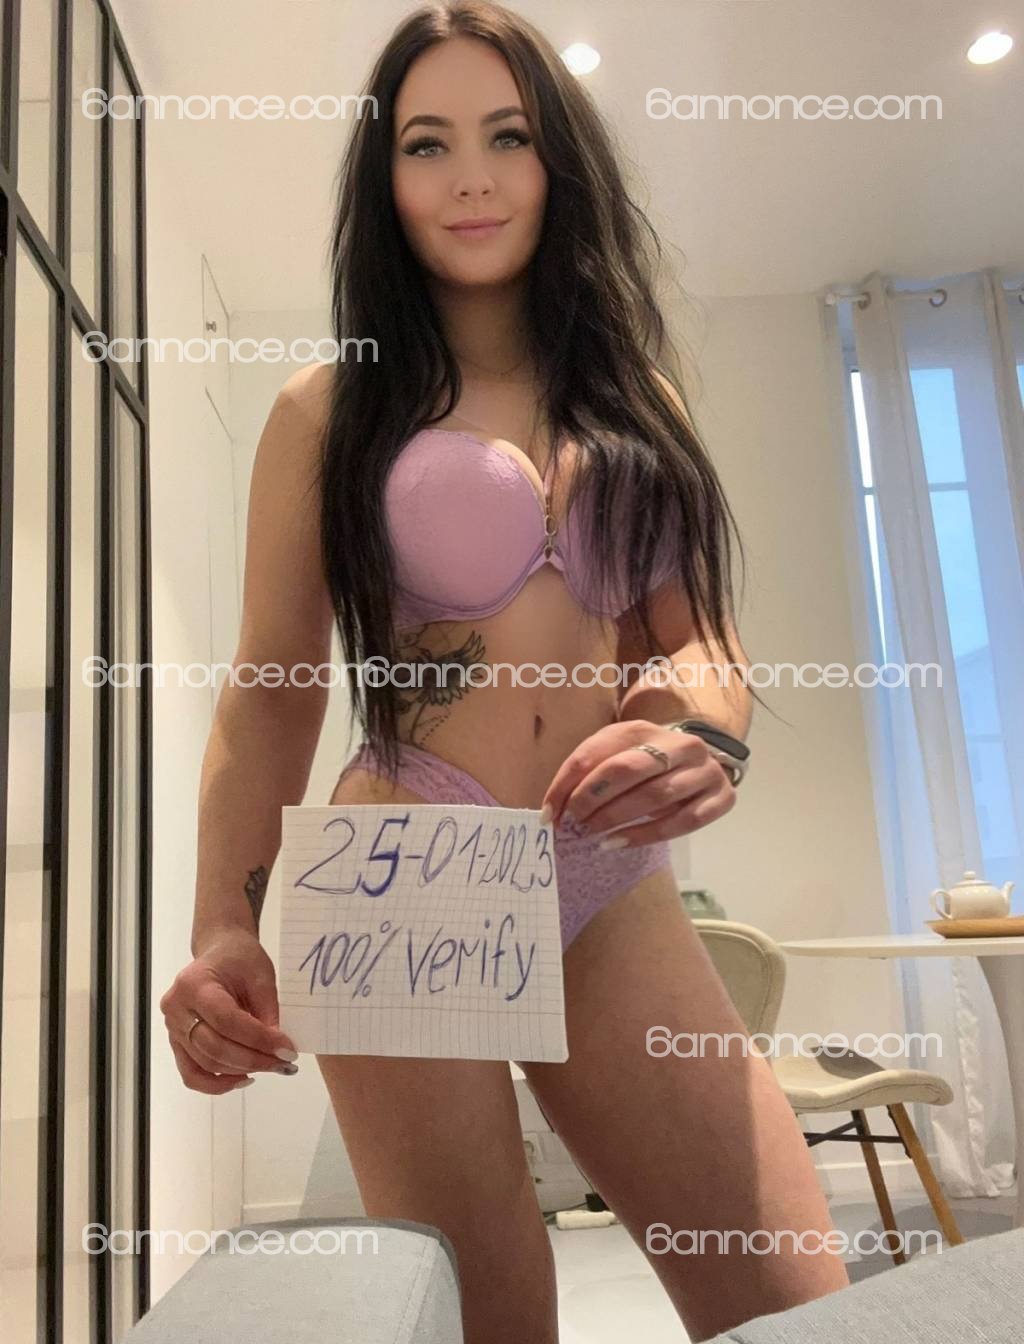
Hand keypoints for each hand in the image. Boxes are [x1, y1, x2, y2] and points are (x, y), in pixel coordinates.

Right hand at [159, 927, 299, 1093]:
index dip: (259, 1040)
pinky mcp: (177, 1044)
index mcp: (195, 984)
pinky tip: (244, 1078)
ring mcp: (172, 1029)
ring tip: (271, 1067)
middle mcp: (177, 1009)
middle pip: (214, 1047)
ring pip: (205, 1064)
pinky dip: (217, 1083)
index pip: (227, 1021)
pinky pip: (192, 1074)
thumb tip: (278, 1050)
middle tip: (284, 1063)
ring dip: (241, 1071)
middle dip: (254, 1059)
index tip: (288, 1050)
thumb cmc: (239, 960)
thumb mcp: (261, 977)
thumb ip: (268, 1012)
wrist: (219, 952)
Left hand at [540, 719, 736, 848]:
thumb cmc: (646, 766)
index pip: (595, 752)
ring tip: (593, 834)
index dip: (566, 784)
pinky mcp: (721, 798)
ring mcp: (704, 770)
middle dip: (592, 799)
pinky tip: (619, 843)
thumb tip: (551, 812)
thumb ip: (586, 776)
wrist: (702, 765)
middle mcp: (679, 744)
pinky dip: (646, 835)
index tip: (549, 813)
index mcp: (642, 728)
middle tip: (574, 822)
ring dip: (617, 818)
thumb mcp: (615, 758)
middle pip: (626, 769)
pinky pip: (682, 822)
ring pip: (655, 796)